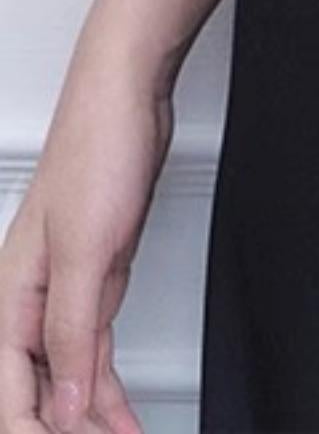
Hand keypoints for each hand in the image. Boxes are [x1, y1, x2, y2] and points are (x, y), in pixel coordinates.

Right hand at [0, 55, 170, 433]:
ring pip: (67, 378)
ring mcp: (63, 291)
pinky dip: (107, 387)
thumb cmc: (95, 150)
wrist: (128, 97)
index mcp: (10, 298)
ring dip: (88, 419)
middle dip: (63, 430)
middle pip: (36, 394)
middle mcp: (29, 302)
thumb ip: (71, 331)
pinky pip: (94, 351)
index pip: (11, 397)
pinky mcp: (96, 278)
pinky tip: (120, 415)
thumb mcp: (85, 251)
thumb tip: (66, 404)